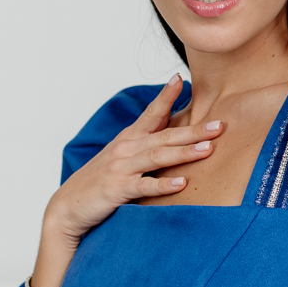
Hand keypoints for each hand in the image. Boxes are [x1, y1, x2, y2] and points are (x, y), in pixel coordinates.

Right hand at [47, 73, 222, 242]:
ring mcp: (121, 168)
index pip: (151, 113)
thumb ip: (145, 146)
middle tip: (220, 125)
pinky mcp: (117, 190)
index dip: (166, 96)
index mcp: (129, 139)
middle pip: (164, 135)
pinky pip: (145, 187)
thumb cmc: (99, 182)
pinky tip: (182, 183)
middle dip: (194, 129)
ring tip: (208, 149)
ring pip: (157, 156)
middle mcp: (126, 149)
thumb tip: (174, 138)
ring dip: (183, 152)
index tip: (181, 79)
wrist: (68, 207)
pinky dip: (164, 185)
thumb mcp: (122, 158)